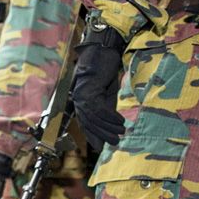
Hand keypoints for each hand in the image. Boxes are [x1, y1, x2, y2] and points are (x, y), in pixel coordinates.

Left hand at [71, 24, 125, 151]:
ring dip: (108, 127)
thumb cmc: (105, 71)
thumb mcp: (106, 93)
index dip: (93, 136)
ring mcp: (81, 95)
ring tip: (120, 133)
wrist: (103, 52)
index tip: (101, 146)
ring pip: (94, 118)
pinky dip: (110, 117)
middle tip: (114, 142)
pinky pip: (100, 109)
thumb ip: (106, 108)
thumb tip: (110, 125)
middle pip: (89, 123)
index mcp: (80, 101)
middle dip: (102, 134)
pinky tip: (120, 121)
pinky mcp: (89, 91)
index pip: (85, 123)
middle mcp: (78, 99)